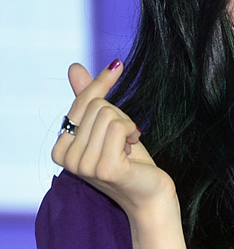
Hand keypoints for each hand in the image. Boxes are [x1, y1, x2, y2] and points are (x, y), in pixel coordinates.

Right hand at [52, 60, 185, 247]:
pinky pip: (119, 127)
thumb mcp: (106, 125)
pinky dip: (132, 132)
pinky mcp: (105, 168)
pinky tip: (131, 152)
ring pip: (109, 115)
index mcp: (60, 148)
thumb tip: (74, 67)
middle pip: (99, 106)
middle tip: (124, 139)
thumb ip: (88, 98)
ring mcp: (84, 165)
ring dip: (127, 126)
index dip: (102, 83)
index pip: (82, 101)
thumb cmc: (128, 157)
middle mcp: (66, 159)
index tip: (118, 65)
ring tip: (127, 147)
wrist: (149, 190)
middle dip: (120, 116)